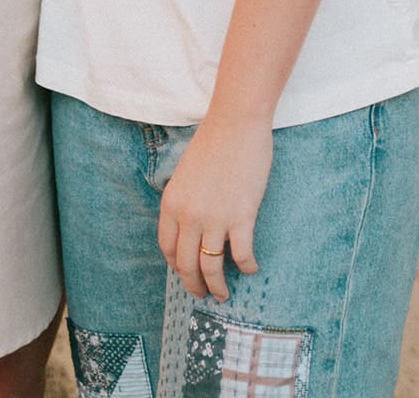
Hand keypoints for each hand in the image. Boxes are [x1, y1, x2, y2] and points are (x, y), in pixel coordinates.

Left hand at [157, 115, 272, 300]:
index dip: (176, 266)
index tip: (185, 273)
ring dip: (218, 287)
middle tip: (203, 293)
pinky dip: (247, 267)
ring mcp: (215, 218)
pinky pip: (242, 255)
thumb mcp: (185, 174)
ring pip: (211, 267)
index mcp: (172, 203)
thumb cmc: (213, 143)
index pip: (167, 248)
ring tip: (224, 294)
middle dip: (194, 284)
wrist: (236, 124)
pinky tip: (251, 268)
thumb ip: (184, 201)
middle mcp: (188, 215)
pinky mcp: (241, 217)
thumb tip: (190, 228)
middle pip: (186, 264)